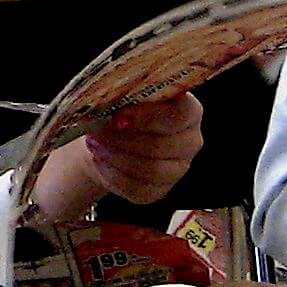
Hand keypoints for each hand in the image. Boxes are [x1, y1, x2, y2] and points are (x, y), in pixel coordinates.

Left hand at [35, 92, 206, 216]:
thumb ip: (129, 95)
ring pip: (150, 170)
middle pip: (161, 146)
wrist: (110, 137)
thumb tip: (114, 104)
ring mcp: (177, 170)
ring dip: (116, 156)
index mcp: (189, 112)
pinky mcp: (159, 191)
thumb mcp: (128, 96)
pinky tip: (100, 160)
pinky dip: (113, 174)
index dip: (148, 117)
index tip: (118, 117)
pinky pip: (137, 188)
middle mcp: (190, 142)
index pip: (180, 115)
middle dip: (124, 139)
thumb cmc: (123, 110)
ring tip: (96, 145)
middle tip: (98, 132)